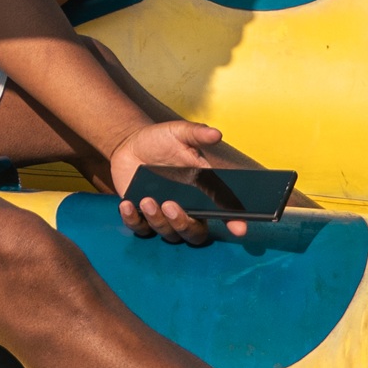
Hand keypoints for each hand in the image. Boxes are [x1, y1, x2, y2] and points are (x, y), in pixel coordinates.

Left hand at [111, 121, 245, 244]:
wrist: (131, 143)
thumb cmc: (162, 141)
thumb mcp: (179, 133)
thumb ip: (196, 134)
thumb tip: (215, 133)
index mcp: (203, 193)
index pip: (223, 212)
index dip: (234, 222)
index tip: (239, 228)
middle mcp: (186, 209)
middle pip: (195, 234)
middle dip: (184, 224)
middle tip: (171, 205)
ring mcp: (163, 215)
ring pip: (168, 234)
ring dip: (158, 221)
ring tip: (147, 200)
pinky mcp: (140, 215)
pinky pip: (138, 227)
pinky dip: (133, 220)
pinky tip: (127, 205)